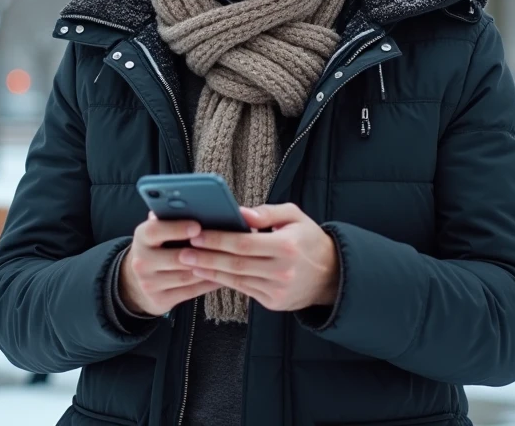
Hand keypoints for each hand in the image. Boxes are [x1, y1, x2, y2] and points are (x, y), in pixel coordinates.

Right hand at [119, 213, 222, 316]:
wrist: (136, 282)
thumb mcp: (156, 231)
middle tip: (223, 246)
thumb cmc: (157, 248)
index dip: (176, 228)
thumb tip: (190, 205)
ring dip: (209, 268)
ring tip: (228, 260)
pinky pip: (190, 292)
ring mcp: (149, 283)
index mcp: (141, 237)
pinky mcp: (160, 300)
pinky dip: (208, 283)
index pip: (155, 231)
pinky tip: (222, 276)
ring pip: (186, 276)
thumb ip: (169, 218)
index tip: (197, 226)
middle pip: (175, 258)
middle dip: (200, 253)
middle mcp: (141, 261)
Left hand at [180, 203, 338, 311]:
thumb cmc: (309, 240)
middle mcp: (282, 271)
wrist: (332, 276)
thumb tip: (240, 213)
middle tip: (182, 251)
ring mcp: (277, 290)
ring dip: (209, 271)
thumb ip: (267, 213)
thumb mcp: (295, 217)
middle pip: (235, 264)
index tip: (197, 234)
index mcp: (287, 247)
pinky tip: (207, 273)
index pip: (244, 244)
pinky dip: (222, 282)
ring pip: (236, 280)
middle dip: (206, 257)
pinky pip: (243, 290)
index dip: (218, 240)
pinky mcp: (273, 302)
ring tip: (188, 263)